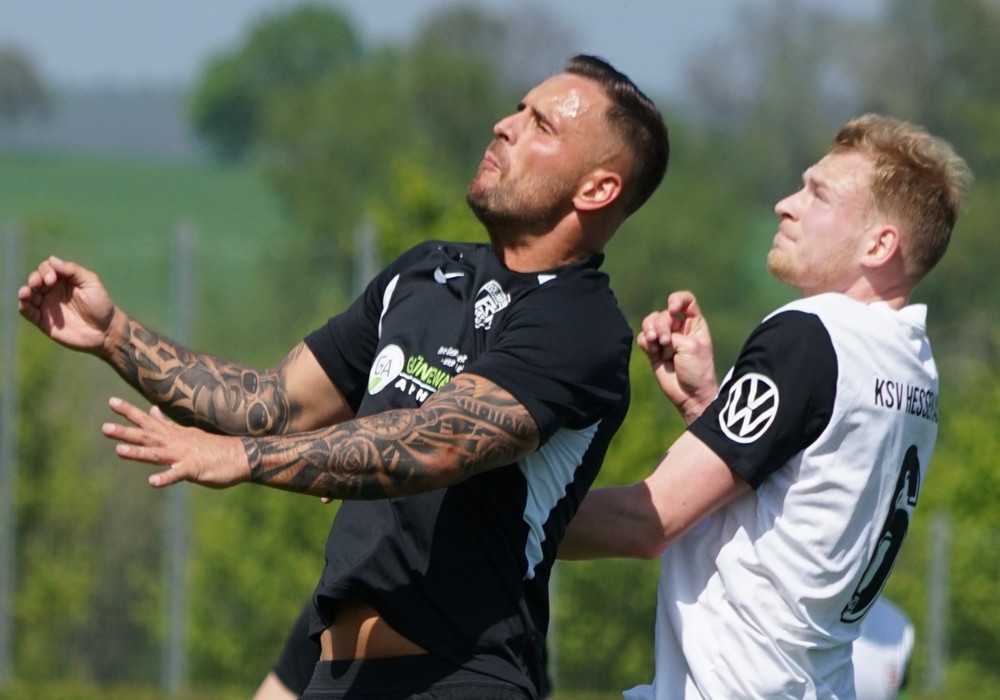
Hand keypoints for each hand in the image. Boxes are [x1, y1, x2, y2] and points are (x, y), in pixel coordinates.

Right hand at [17, 256, 121, 355]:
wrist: (105, 331)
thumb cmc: (101, 305)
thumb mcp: (91, 283)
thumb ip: (73, 270)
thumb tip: (52, 259)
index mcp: (64, 280)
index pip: (48, 268)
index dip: (46, 270)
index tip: (52, 279)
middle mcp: (53, 291)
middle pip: (36, 279)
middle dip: (35, 279)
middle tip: (39, 284)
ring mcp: (47, 305)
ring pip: (29, 294)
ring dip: (25, 291)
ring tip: (27, 292)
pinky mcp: (43, 321)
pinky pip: (28, 312)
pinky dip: (23, 306)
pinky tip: (24, 302)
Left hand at [102, 397, 250, 488]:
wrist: (241, 455)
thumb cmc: (213, 447)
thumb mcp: (187, 432)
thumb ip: (167, 425)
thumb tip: (151, 410)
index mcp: (173, 434)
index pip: (148, 421)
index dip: (130, 412)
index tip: (111, 402)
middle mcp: (175, 442)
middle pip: (147, 435)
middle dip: (125, 431)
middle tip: (104, 428)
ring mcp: (184, 455)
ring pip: (157, 453)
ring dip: (138, 452)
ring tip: (119, 451)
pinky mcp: (194, 469)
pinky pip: (177, 475)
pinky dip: (165, 478)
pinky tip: (152, 482)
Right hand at [637, 291, 717, 423]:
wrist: (690, 395)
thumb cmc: (697, 370)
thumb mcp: (691, 345)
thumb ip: (671, 333)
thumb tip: (651, 335)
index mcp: (694, 324)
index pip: (685, 300)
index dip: (676, 300)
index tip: (673, 310)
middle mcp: (679, 329)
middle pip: (663, 313)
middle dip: (661, 324)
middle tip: (666, 341)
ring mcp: (665, 340)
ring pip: (650, 323)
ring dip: (650, 330)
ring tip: (656, 344)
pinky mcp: (653, 351)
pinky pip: (643, 338)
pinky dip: (645, 341)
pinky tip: (653, 351)